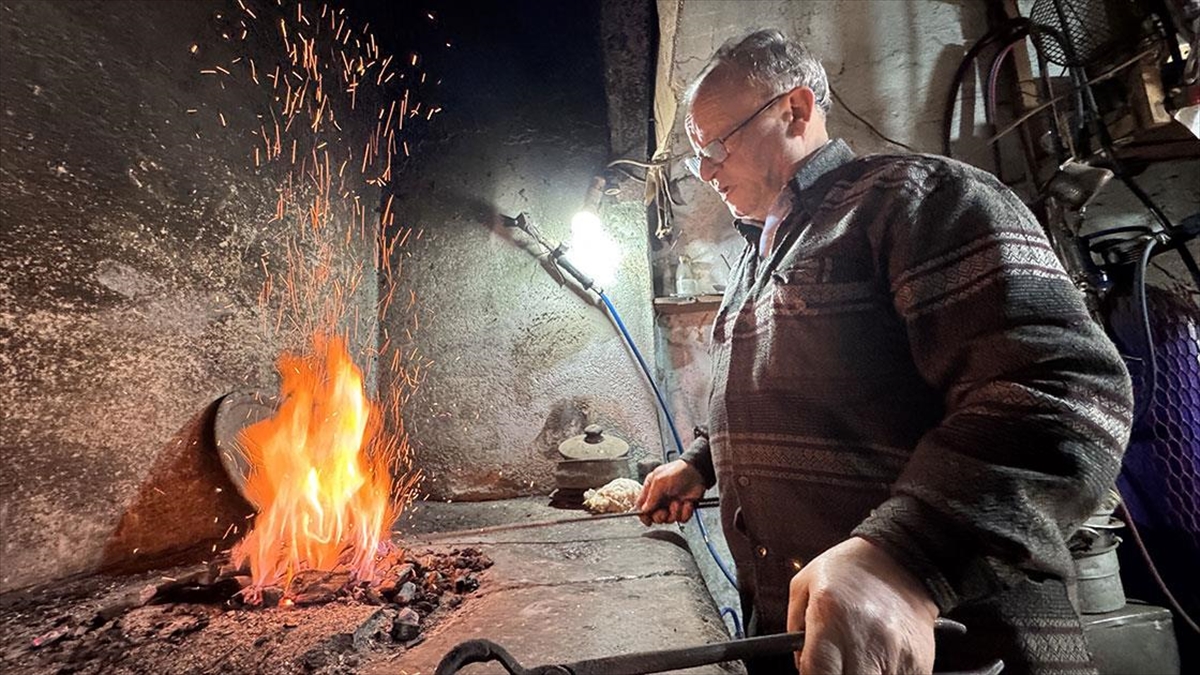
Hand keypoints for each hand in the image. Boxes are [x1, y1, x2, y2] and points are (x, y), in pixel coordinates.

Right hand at [635, 459, 705, 525]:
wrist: (697, 472)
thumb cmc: (677, 472)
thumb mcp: (660, 481)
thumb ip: (650, 497)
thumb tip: (644, 510)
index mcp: (651, 490)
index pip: (641, 506)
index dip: (643, 515)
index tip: (648, 520)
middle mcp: (660, 499)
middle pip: (655, 517)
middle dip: (660, 517)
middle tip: (664, 512)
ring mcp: (672, 504)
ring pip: (669, 520)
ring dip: (675, 512)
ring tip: (678, 502)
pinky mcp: (683, 508)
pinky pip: (682, 519)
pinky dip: (685, 512)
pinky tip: (687, 502)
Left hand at [788, 537, 937, 674]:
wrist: (902, 559)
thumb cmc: (850, 569)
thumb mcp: (804, 584)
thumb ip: (795, 627)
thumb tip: (800, 663)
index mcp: (831, 618)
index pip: (816, 674)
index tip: (816, 669)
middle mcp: (864, 639)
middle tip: (837, 662)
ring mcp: (894, 655)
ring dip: (863, 674)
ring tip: (860, 654)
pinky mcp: (918, 663)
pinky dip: (884, 673)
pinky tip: (879, 656)